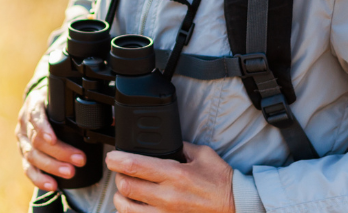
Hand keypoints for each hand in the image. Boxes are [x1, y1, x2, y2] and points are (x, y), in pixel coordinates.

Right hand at [15, 89, 86, 191]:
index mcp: (34, 104)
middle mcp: (25, 123)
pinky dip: (40, 179)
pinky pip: (29, 169)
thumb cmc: (54, 103)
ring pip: (33, 156)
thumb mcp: (64, 99)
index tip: (54, 139)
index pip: (35, 116)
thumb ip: (83, 107)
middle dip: (59, 152)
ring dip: (52, 166)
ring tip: (70, 172)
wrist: (39, 105)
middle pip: (37, 140)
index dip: (43, 128)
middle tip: (79, 159)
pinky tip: (53, 184)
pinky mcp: (24, 155)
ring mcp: (22, 140)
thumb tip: (112, 119)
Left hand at [106, 142, 234, 212]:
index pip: (135, 166)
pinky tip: (135, 206)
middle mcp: (167, 196)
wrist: (235, 207)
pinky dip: (131, 212)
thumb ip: (181, 147)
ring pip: (127, 208)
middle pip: (126, 186)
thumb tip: (165, 142)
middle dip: (118, 176)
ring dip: (120, 197)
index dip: (117, 159)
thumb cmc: (221, 182)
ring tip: (124, 190)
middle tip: (119, 171)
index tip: (112, 157)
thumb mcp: (203, 155)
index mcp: (175, 174)